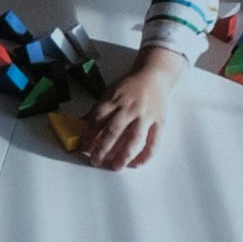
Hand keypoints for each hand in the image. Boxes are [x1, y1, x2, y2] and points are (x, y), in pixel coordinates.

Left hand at [77, 51, 175, 170]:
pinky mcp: (160, 122)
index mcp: (115, 100)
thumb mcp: (111, 91)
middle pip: (114, 130)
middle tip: (95, 161)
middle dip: (103, 148)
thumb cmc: (130, 86)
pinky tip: (137, 163)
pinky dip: (146, 155)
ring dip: (124, 155)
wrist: (155, 75)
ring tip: (116, 166)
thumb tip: (83, 124)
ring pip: (134, 138)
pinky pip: (154, 142)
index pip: (98, 119)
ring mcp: (145, 116)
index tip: (83, 147)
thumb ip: (99, 108)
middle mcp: (129, 109)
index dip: (88, 134)